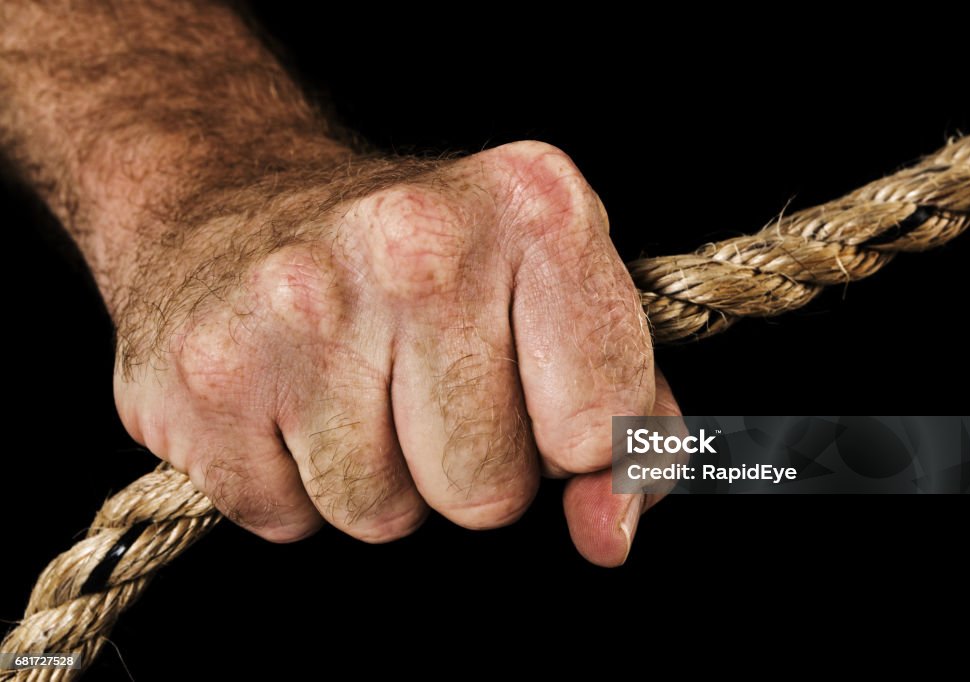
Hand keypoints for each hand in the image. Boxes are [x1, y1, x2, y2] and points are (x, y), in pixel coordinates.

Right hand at [113, 141, 680, 564]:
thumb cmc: (419, 258)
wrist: (233, 196)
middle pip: (486, 491)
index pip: (600, 424)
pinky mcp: (205, 372)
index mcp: (533, 208)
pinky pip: (284, 519)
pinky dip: (289, 485)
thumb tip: (609, 533)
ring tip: (351, 386)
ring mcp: (300, 305)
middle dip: (468, 469)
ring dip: (377, 478)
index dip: (574, 444)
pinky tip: (283, 401)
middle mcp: (417, 241)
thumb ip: (622, 414)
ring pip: (381, 517)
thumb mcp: (551, 292)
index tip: (539, 403)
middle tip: (425, 386)